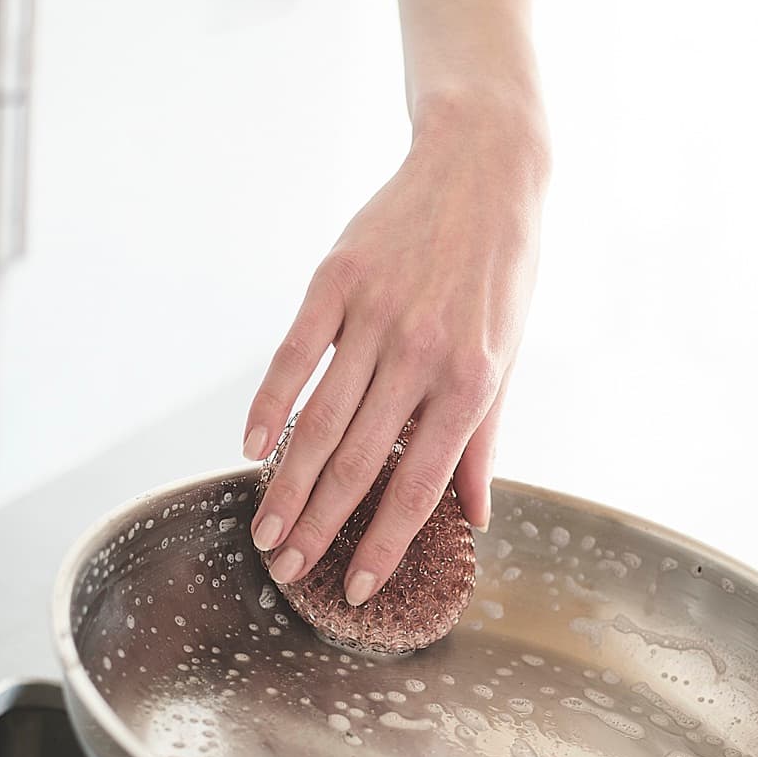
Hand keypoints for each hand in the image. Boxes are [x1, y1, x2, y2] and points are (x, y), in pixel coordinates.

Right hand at [243, 94, 547, 606]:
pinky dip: (267, 404)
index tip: (355, 588)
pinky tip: (249, 447)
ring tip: (264, 530)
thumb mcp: (508, 359)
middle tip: (287, 569)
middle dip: (319, 526)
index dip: (384, 544)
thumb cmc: (501, 274)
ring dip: (287, 484)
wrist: (482, 169)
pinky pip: (293, 356)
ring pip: (319, 421)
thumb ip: (484, 442)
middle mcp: (422, 356)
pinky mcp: (336, 280)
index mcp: (471, 384)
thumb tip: (474, 518)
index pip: (418, 486)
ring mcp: (376, 316)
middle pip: (358, 463)